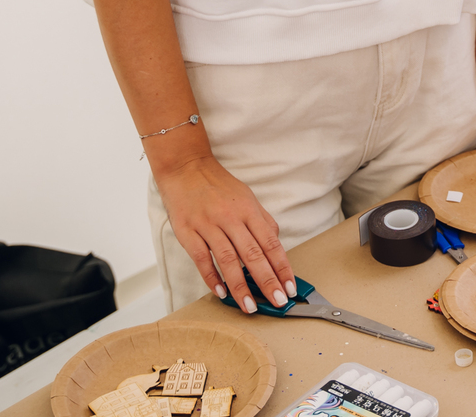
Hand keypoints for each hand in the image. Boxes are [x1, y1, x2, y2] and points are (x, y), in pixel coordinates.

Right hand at [152, 153, 295, 312]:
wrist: (186, 168)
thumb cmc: (218, 186)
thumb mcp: (246, 198)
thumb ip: (262, 221)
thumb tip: (276, 242)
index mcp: (249, 210)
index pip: (270, 243)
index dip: (282, 267)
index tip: (290, 288)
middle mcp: (230, 217)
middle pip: (253, 253)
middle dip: (267, 281)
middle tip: (277, 303)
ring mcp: (208, 224)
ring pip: (228, 259)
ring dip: (240, 286)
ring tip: (249, 306)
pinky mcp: (187, 231)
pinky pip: (201, 258)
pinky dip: (212, 277)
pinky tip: (221, 293)